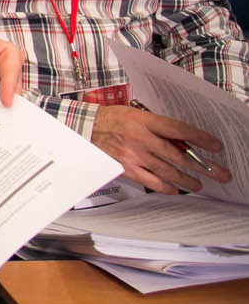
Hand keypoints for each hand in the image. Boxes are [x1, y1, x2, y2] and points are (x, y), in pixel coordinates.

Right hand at [91, 105, 229, 193]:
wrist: (84, 128)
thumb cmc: (111, 119)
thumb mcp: (137, 114)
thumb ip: (158, 126)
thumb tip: (183, 142)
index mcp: (144, 121)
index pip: (180, 130)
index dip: (201, 139)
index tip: (216, 146)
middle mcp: (140, 138)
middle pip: (178, 155)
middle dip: (202, 166)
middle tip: (219, 174)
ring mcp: (133, 155)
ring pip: (167, 171)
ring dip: (187, 180)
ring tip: (198, 184)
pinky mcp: (125, 168)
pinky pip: (150, 181)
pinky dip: (165, 187)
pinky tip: (175, 189)